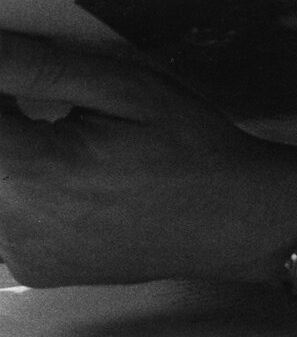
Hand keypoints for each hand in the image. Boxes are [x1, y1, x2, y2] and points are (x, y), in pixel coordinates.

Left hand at [0, 31, 296, 287]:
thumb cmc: (191, 146)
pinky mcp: (33, 268)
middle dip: (9, 115)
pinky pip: (5, 216)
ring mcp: (21, 255)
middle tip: (44, 95)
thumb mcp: (126, 88)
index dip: (0, 79)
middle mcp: (16, 225)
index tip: (20, 67)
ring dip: (13, 150)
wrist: (233, 220)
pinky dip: (21, 185)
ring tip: (63, 131)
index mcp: (39, 173)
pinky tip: (66, 168)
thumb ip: (42, 69)